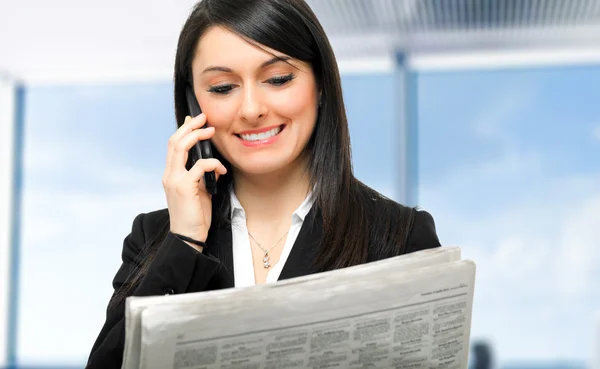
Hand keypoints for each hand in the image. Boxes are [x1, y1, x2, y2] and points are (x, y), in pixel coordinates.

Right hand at [162, 114, 226, 250]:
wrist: (188, 237)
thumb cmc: (195, 216)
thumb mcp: (200, 192)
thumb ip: (202, 176)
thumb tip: (213, 164)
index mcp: (171, 175)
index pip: (173, 146)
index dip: (183, 130)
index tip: (195, 120)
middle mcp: (169, 175)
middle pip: (174, 141)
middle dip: (190, 126)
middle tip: (204, 118)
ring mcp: (174, 180)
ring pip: (180, 147)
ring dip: (197, 136)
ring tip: (211, 131)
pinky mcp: (184, 187)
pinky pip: (200, 166)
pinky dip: (213, 164)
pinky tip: (222, 171)